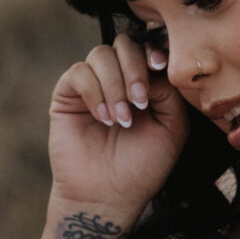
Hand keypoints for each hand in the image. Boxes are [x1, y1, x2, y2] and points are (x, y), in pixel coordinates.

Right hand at [48, 35, 188, 224]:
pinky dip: (95, 93)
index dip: (154, 50)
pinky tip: (104, 119)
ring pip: (101, 54)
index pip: (148, 47)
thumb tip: (152, 65)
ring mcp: (92, 84)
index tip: (159, 66)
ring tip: (121, 119)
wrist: (108, 195)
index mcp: (146, 82)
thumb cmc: (142, 166)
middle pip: (125, 43)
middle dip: (135, 68)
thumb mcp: (172, 126)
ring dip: (115, 85)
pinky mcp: (67, 95)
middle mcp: (118, 78)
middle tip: (139, 101)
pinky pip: (79, 73)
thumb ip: (169, 90)